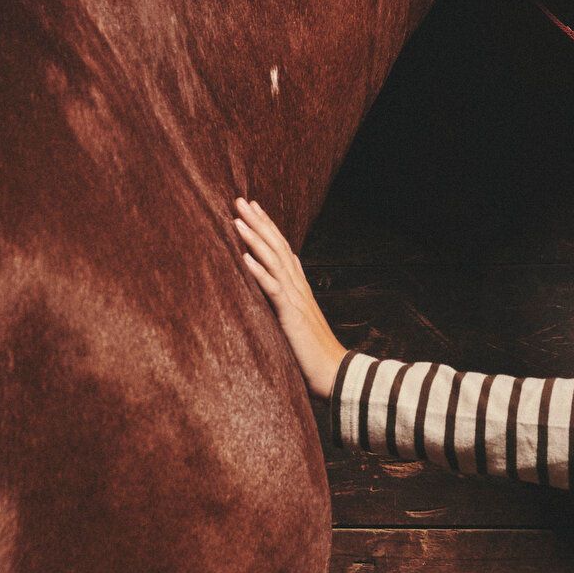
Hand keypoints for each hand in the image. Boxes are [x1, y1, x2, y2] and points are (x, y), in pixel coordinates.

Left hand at [234, 197, 346, 399]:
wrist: (336, 372)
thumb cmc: (315, 351)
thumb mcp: (301, 318)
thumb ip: (293, 296)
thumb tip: (288, 275)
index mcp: (299, 286)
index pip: (282, 248)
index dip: (267, 226)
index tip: (253, 207)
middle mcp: (298, 287)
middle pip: (277, 246)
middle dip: (258, 222)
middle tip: (240, 199)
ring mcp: (296, 299)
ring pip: (273, 261)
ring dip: (255, 238)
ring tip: (238, 220)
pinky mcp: (291, 314)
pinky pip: (272, 289)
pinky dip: (258, 271)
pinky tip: (244, 257)